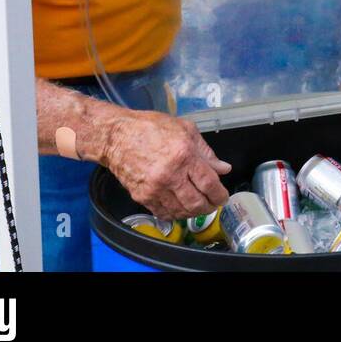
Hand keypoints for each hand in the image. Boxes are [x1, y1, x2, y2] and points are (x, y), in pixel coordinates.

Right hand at [99, 110, 231, 220]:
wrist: (116, 137)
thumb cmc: (151, 128)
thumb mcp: (186, 130)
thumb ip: (206, 152)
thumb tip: (223, 168)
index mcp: (184, 155)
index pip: (209, 183)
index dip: (219, 194)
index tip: (223, 197)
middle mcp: (170, 175)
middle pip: (196, 202)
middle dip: (209, 207)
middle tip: (213, 204)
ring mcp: (154, 189)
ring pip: (181, 211)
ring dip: (193, 212)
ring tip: (199, 206)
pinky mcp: (142, 197)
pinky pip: (164, 213)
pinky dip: (176, 214)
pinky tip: (181, 208)